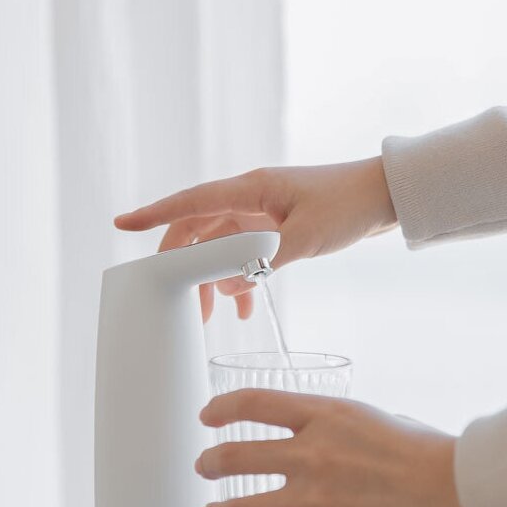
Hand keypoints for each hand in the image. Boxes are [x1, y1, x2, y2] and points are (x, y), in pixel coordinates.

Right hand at [114, 157, 396, 320]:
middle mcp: (250, 198)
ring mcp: (262, 213)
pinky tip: (244, 306)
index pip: (191, 202)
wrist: (384, 196)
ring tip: (213, 317)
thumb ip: (261, 262)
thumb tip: (221, 285)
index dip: (154, 215)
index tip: (122, 224)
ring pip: (221, 247)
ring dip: (214, 279)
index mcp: (252, 189)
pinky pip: (245, 254)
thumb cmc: (348, 207)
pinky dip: (240, 278)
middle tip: (179, 303)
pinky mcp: (276, 226)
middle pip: (199, 230)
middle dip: (184, 266)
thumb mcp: (305, 238)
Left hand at [195, 389, 480, 506]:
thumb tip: (317, 435)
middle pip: (236, 456)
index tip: (208, 415)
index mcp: (323, 415)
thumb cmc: (424, 449)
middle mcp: (310, 453)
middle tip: (205, 467)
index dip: (222, 408)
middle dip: (211, 462)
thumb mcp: (370, 418)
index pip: (253, 403)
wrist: (456, 489)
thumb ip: (335, 426)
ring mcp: (316, 497)